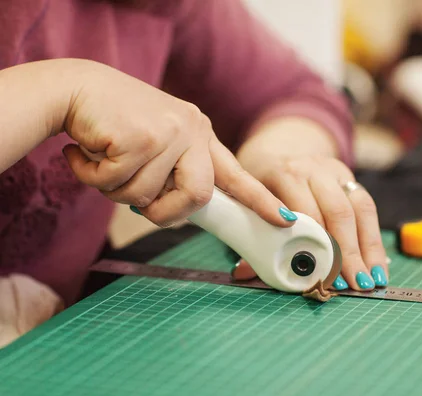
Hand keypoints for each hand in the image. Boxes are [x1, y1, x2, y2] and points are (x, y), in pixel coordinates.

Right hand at [61, 60, 295, 227]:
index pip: (236, 173)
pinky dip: (94, 177)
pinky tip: (88, 151)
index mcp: (200, 135)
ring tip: (105, 160)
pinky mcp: (141, 136)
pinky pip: (117, 184)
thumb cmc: (116, 125)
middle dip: (164, 212)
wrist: (76, 89)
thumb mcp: (158, 146)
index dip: (260, 199)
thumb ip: (174, 174)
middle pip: (197, 197)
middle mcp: (192, 131)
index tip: (284, 219)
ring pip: (146, 197)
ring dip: (116, 189)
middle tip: (140, 203)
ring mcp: (169, 131)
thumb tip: (178, 212)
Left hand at [232, 155, 388, 291]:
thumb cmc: (260, 185)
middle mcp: (313, 169)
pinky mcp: (350, 178)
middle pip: (338, 211)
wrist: (278, 150)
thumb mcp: (249, 202)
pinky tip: (377, 265)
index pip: (306, 211)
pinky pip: (368, 208)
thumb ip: (251, 236)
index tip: (323, 273)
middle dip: (348, 251)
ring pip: (359, 209)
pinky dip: (374, 240)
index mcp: (284, 174)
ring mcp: (335, 172)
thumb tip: (243, 272)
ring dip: (368, 248)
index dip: (316, 243)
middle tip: (354, 284)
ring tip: (372, 279)